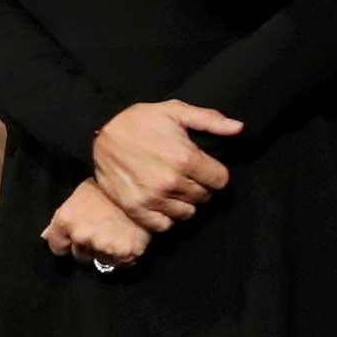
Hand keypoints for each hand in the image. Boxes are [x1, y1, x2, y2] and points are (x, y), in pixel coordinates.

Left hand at [42, 178, 151, 268]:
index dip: (66, 244)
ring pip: (101, 261)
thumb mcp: (78, 198)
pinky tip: (127, 240)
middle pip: (80, 257)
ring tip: (115, 235)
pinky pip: (121, 263)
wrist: (138, 189)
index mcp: (66, 221)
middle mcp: (81, 236)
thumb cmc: (105, 190)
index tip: (74, 241)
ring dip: (106, 253)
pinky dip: (124, 256)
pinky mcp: (125, 253)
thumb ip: (60, 220)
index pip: (57, 247)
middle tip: (101, 234)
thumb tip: (45, 236)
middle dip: (88, 249)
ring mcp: (103, 246)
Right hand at [92, 101, 240, 230]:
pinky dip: (165, 217)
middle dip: (198, 186)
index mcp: (185, 159)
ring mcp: (153, 198)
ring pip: (187, 213)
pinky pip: (164, 226)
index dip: (214, 172)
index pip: (221, 180)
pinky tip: (160, 202)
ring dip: (183, 202)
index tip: (201, 166)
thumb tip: (240, 129)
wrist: (96, 133)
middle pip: (204, 197)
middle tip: (182, 174)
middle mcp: (171, 182)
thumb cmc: (138, 120)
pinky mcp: (136, 209)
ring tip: (171, 188)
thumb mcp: (174, 111)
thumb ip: (209, 120)